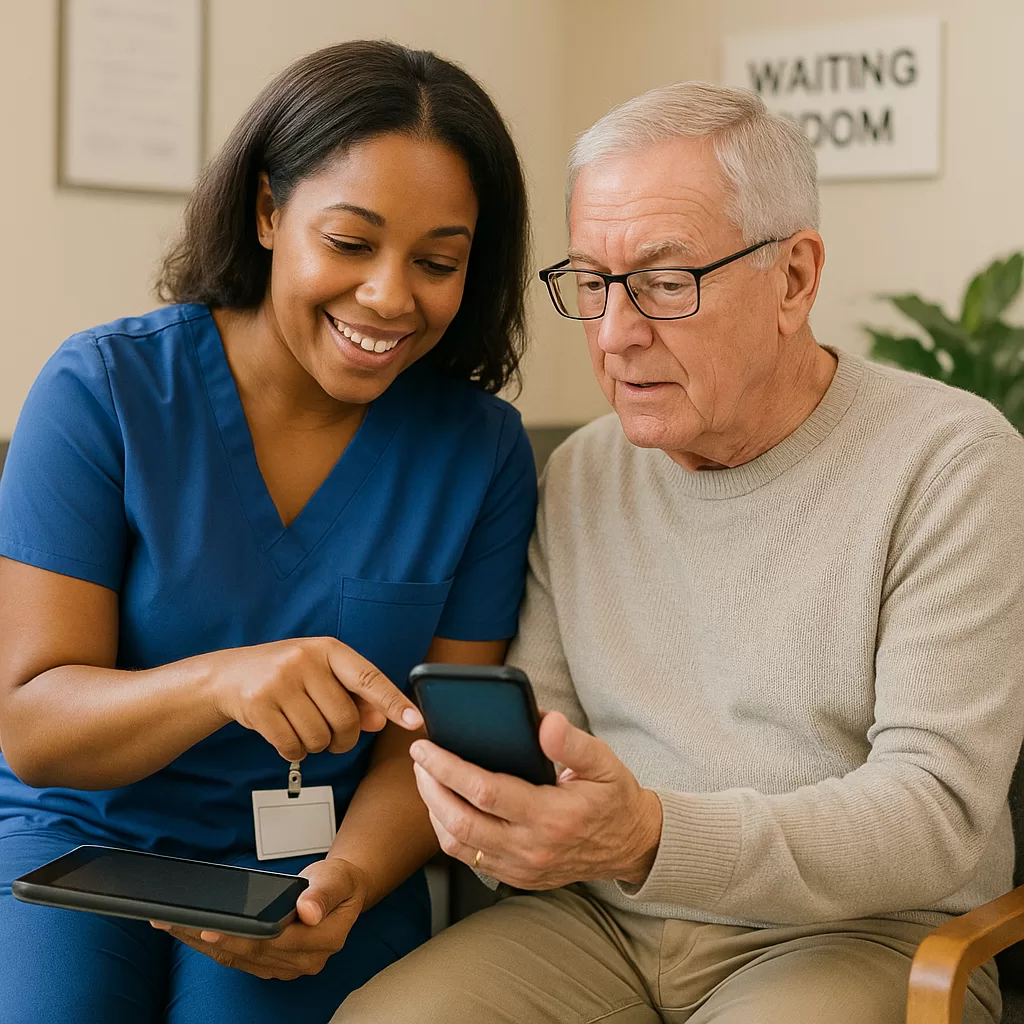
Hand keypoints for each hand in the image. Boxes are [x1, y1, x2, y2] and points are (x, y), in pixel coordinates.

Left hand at [151, 857, 367, 980]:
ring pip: (237, 959)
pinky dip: (211, 946)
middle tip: (176, 922)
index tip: (210, 930)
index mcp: (325, 940)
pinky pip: (237, 959)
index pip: (276, 941)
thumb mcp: (337, 878)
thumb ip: (324, 893)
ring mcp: (287, 967)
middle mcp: (305, 961)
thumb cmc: (338, 883)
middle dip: (210, 938)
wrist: (341, 892)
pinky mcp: (271, 964)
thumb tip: (308, 911)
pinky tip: (189, 932)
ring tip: (172, 925)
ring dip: (202, 944)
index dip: (241, 937)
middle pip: (250, 952)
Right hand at [204, 637, 422, 760]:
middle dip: (343, 739)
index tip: (415, 721)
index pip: (369, 678)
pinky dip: (294, 752)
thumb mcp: (322, 676)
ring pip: (319, 738)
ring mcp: (279, 682)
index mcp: (328, 649)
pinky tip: (285, 736)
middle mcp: (305, 660)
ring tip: (302, 728)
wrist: (229, 675)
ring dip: (316, 746)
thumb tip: (382, 721)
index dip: (393, 702)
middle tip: (332, 737)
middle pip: (345, 720)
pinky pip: (293, 747)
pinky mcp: (258, 705)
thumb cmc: (288, 676)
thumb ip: (355, 697)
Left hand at [410, 711, 662, 889]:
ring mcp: (521, 867)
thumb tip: (544, 720)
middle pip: (460, 822)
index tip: (425, 747)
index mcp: (551, 815)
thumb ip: (572, 742)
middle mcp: (531, 847)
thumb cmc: (614, 797)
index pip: (485, 791)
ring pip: (458, 845)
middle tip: (419, 759)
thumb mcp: (604, 762)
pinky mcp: (517, 876)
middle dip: (430, 788)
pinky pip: (469, 859)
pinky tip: (446, 805)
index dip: (448, 768)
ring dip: (433, 811)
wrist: (631, 846)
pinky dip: (448, 832)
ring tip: (427, 779)